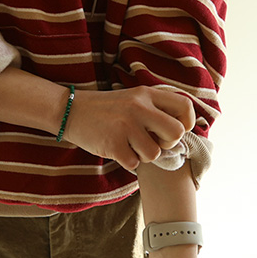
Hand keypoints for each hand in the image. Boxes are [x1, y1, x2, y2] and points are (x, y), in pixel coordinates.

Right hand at [64, 86, 194, 169]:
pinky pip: (134, 163)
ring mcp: (125, 126)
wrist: (70, 110)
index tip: (174, 131)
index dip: (187, 122)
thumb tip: (181, 131)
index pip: (184, 106)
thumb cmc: (106, 109)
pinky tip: (117, 150)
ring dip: (144, 155)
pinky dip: (127, 161)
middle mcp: (139, 107)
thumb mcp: (132, 98)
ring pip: (154, 153)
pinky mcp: (113, 144)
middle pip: (176, 133)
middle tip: (153, 142)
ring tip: (130, 145)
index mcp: (146, 94)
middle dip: (168, 143)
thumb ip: (155, 108)